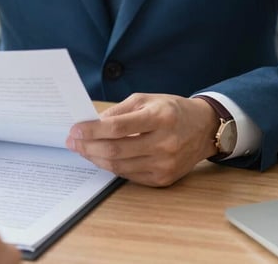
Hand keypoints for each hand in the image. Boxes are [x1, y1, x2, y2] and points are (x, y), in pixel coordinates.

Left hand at [66, 93, 219, 186]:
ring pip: (119, 166)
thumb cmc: (172, 111)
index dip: (92, 130)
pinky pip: (129, 175)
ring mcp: (165, 164)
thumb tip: (92, 123)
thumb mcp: (147, 99)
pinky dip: (112, 166)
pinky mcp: (164, 178)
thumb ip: (119, 111)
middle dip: (88, 146)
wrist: (204, 129)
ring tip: (83, 149)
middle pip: (116, 150)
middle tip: (73, 141)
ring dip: (96, 158)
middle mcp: (165, 143)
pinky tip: (101, 157)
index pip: (118, 127)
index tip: (75, 129)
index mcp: (160, 118)